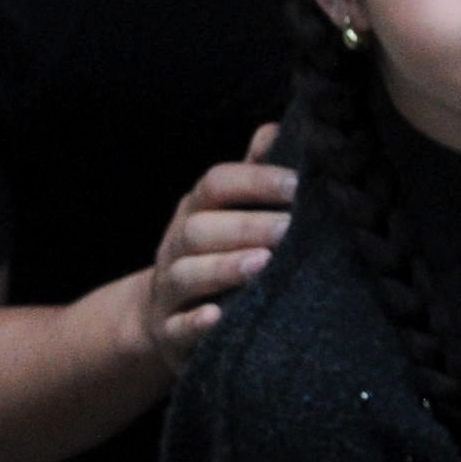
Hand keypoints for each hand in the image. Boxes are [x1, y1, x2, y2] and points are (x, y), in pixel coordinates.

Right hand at [141, 126, 294, 368]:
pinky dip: (195, 322)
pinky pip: (177, 327)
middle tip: (288, 229)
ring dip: (223, 269)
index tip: (298, 184)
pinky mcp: (170, 334)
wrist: (161, 318)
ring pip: (186, 275)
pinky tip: (217, 317)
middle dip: (245, 227)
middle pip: (199, 229)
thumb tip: (278, 127)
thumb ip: (254, 174)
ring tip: (261, 265)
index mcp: (197, 210)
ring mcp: (169, 291)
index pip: (216, 184)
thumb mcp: (229, 212)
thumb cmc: (215, 253)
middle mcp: (177, 246)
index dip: (255, 180)